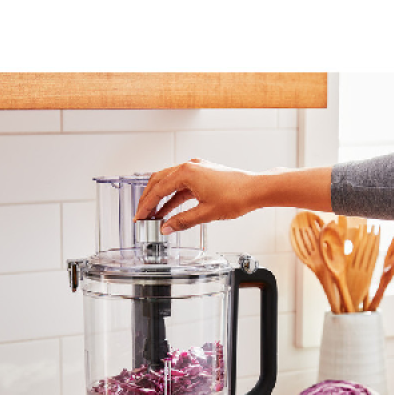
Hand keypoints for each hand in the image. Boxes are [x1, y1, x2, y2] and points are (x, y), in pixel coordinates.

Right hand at [134, 159, 262, 233]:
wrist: (255, 189)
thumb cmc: (236, 196)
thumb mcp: (205, 213)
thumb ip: (182, 221)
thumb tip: (166, 228)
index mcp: (186, 172)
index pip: (158, 190)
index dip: (146, 206)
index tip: (138, 217)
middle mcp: (189, 166)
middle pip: (159, 181)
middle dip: (148, 199)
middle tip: (141, 214)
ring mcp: (196, 169)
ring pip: (169, 182)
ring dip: (160, 198)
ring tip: (153, 215)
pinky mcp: (203, 175)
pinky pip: (181, 185)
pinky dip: (173, 197)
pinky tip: (169, 210)